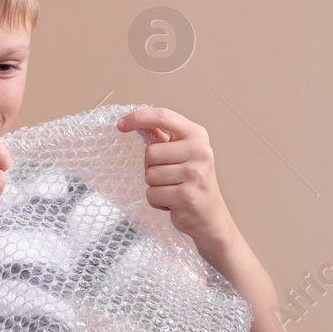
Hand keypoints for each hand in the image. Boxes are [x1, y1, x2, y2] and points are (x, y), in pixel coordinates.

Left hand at [115, 107, 231, 245]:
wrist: (211, 215)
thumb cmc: (193, 181)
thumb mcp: (182, 152)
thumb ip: (161, 135)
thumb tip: (137, 118)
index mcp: (197, 135)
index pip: (163, 116)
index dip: (139, 117)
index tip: (121, 124)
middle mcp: (200, 151)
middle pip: (150, 152)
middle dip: (151, 167)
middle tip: (168, 176)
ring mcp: (195, 173)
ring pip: (150, 175)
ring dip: (154, 186)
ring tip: (172, 189)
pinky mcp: (186, 195)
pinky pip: (152, 194)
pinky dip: (156, 201)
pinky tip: (172, 202)